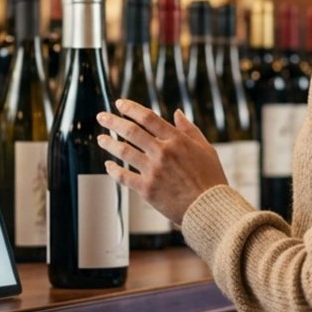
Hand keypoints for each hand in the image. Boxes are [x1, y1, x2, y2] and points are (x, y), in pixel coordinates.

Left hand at [97, 99, 228, 224]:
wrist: (209, 208)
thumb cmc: (211, 178)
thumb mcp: (206, 148)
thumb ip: (189, 130)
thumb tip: (176, 113)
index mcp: (177, 140)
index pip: (147, 117)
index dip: (131, 108)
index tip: (120, 104)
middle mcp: (162, 152)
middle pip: (131, 131)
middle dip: (113, 121)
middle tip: (101, 117)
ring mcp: (153, 171)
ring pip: (123, 151)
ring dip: (109, 143)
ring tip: (100, 139)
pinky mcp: (147, 189)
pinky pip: (123, 176)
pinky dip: (113, 170)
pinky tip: (108, 165)